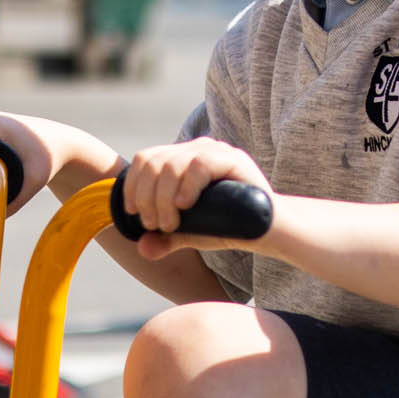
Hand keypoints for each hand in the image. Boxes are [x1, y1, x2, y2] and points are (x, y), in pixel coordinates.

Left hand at [119, 139, 270, 259]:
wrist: (266, 230)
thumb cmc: (228, 227)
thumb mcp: (189, 233)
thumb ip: (165, 239)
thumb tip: (141, 249)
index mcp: (183, 158)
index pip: (146, 159)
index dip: (132, 185)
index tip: (132, 212)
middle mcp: (197, 148)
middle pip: (154, 163)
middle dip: (147, 198)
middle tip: (156, 225)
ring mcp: (215, 151)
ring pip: (172, 165)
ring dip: (162, 199)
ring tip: (171, 224)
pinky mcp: (232, 159)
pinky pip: (199, 165)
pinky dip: (186, 187)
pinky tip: (185, 206)